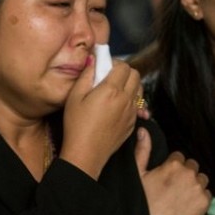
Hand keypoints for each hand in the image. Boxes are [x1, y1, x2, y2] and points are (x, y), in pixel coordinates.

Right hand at [60, 56, 140, 179]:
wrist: (86, 153)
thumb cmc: (76, 125)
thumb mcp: (74, 97)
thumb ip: (86, 75)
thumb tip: (93, 60)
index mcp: (111, 90)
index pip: (123, 66)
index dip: (114, 63)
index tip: (103, 66)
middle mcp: (126, 99)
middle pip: (136, 75)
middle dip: (124, 71)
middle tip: (109, 76)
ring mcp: (131, 112)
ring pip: (139, 89)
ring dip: (129, 84)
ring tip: (114, 90)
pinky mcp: (132, 123)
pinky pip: (137, 105)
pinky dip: (130, 99)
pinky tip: (115, 105)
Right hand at [135, 128, 210, 214]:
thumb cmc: (142, 202)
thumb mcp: (138, 174)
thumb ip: (143, 150)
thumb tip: (144, 131)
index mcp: (174, 164)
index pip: (179, 156)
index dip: (172, 165)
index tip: (166, 175)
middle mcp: (189, 174)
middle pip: (192, 166)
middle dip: (184, 173)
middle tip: (173, 185)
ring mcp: (199, 188)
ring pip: (201, 179)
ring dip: (194, 183)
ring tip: (181, 194)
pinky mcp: (205, 202)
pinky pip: (207, 193)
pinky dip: (199, 196)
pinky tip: (187, 203)